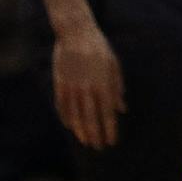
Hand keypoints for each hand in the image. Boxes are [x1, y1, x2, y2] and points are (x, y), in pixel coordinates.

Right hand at [52, 22, 123, 149]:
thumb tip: (122, 109)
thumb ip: (117, 88)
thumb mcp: (113, 65)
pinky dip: (66, 118)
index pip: (108, 113)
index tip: (112, 142)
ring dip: (81, 130)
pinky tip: (71, 126)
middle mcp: (87, 88)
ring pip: (75, 115)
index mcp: (103, 84)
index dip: (110, 129)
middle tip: (99, 147)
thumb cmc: (99, 48)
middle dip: (96, 134)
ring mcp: (72, 87)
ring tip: (86, 141)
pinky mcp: (59, 84)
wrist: (76, 33)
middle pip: (91, 118)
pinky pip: (61, 106)